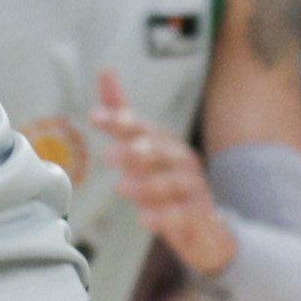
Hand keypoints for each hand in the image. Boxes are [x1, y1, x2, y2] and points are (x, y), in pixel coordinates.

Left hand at [95, 69, 235, 274]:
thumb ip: (122, 115)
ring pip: (173, 184)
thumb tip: (106, 70)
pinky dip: (168, 217)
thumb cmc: (165, 183)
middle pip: (160, 153)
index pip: (141, 128)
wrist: (205, 230)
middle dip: (135, 152)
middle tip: (109, 155)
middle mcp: (181, 163)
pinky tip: (147, 218)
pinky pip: (187, 216)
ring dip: (147, 185)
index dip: (119, 121)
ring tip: (121, 188)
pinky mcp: (202, 219)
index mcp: (165, 144)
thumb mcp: (141, 148)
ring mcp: (194, 190)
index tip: (94, 117)